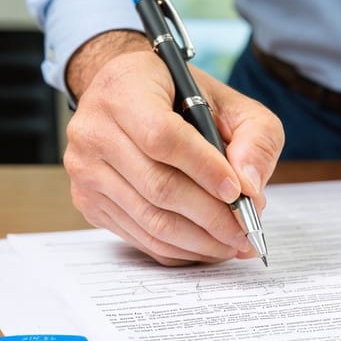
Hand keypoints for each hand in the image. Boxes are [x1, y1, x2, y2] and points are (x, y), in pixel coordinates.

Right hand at [63, 32, 283, 265]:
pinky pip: (140, 236)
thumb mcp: (232, 103)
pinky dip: (180, 249)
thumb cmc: (184, 99)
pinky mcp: (88, 202)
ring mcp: (85, 170)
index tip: (238, 192)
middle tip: (247, 231)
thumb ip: (255, 138)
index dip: (204, 170)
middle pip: (158, 187)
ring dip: (200, 241)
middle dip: (211, 217)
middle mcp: (94, 131)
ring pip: (150, 220)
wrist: (128, 97)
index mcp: (125, 91)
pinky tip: (209, 247)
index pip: (163, 138)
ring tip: (234, 244)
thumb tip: (250, 187)